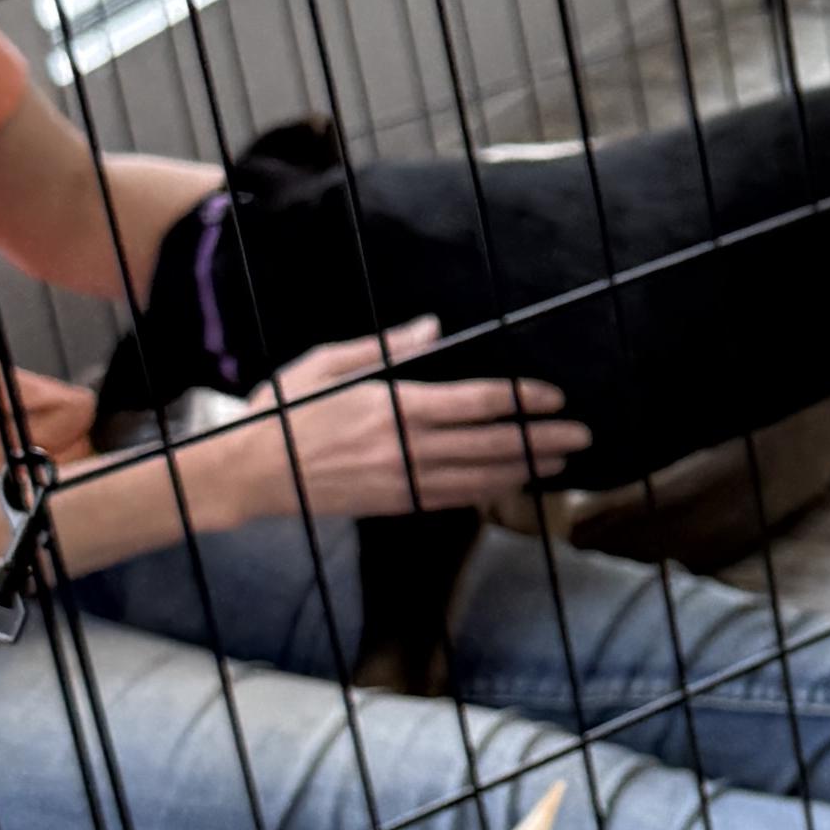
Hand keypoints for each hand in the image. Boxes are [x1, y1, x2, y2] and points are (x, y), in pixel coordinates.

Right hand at [242, 317, 580, 521]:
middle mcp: (404, 445)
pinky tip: (507, 486)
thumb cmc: (281, 410)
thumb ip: (384, 346)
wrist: (248, 472)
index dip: (521, 401)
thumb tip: (433, 327)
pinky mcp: (390, 502)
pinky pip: (449, 499)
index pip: (476, 403)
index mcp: (392, 404)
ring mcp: (400, 479)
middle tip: (581, 437)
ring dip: (522, 469)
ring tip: (558, 463)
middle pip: (489, 444)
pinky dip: (485, 493)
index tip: (554, 398)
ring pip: (477, 476)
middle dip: (540, 440)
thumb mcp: (326, 363)